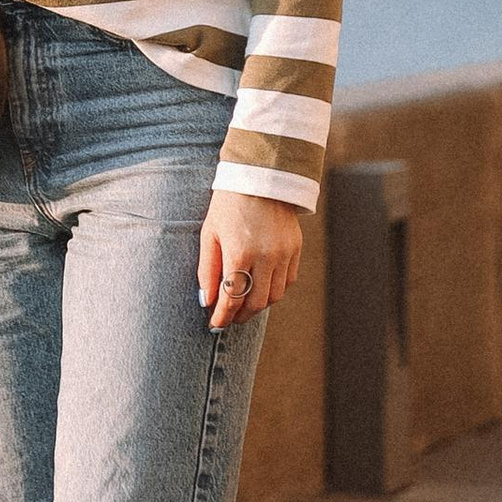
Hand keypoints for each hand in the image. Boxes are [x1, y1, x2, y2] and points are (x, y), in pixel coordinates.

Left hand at [198, 191, 303, 329]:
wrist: (261, 176)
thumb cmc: (228, 204)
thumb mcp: (210, 233)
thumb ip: (207, 269)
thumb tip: (206, 300)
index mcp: (240, 253)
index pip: (231, 298)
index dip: (223, 316)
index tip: (215, 324)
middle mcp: (266, 257)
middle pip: (256, 304)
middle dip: (240, 316)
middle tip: (228, 318)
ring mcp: (284, 254)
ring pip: (274, 296)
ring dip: (258, 306)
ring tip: (243, 304)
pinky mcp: (295, 249)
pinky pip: (288, 281)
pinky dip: (275, 290)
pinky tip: (261, 287)